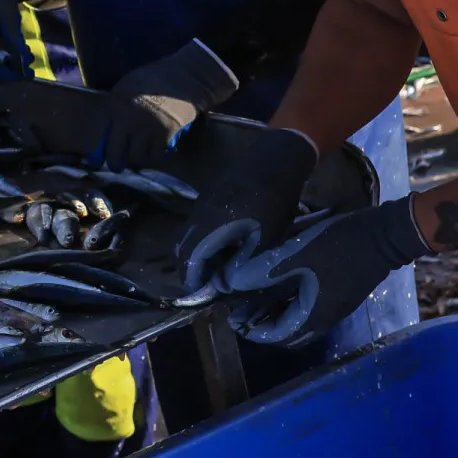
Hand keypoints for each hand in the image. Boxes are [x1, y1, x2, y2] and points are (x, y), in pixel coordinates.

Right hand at [0, 0, 27, 82]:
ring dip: (7, 65)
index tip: (28, 74)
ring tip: (26, 55)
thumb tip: (22, 67)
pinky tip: (15, 49)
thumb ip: (15, 45)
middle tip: (29, 68)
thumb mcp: (10, 21)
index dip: (11, 77)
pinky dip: (1, 58)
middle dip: (11, 72)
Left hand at [97, 41, 239, 170]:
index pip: (100, 134)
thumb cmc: (155, 78)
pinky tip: (157, 146)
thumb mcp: (127, 86)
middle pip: (115, 152)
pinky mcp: (166, 135)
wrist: (185, 76)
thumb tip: (106, 127)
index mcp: (116, 104)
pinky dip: (156, 153)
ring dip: (138, 155)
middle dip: (115, 162)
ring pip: (137, 156)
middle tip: (117, 166)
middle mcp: (128, 119)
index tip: (95, 161)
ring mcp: (147, 128)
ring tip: (141, 150)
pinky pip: (156, 155)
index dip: (97, 150)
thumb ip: (116, 105)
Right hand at [176, 127, 316, 289]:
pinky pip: (194, 228)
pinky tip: (222, 250)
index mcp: (211, 227)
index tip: (202, 297)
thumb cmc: (275, 202)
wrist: (275, 161)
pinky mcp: (207, 201)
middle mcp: (198, 216)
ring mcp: (201, 207)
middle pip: (182, 250)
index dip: (193, 281)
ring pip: (186, 238)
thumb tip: (222, 286)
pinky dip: (201, 244)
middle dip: (190, 271)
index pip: (189, 260)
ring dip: (195, 257)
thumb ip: (241, 266)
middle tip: (207, 288)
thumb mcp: (264, 240)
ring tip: (215, 272)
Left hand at [219, 196, 429, 348]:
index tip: (234, 317)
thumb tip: (230, 283)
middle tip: (244, 307)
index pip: (276, 336)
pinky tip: (283, 279)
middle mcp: (325, 319)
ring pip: (300, 319)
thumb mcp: (292, 256)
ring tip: (258, 292)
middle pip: (288, 332)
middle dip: (264, 323)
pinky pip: (311, 306)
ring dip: (278, 310)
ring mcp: (336, 307)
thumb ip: (261, 272)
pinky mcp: (341, 293)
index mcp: (313, 316)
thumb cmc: (337, 246)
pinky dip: (292, 300)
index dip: (251, 330)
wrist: (383, 234)